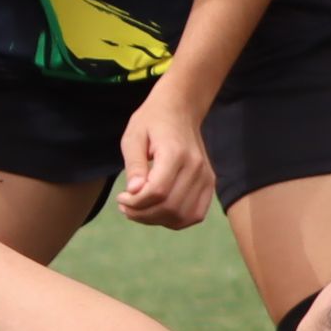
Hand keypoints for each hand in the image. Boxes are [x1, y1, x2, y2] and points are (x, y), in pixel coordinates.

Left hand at [115, 81, 216, 229]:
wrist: (180, 109)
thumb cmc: (152, 121)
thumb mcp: (133, 136)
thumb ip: (134, 165)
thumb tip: (134, 192)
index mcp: (175, 153)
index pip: (157, 191)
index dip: (136, 203)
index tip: (121, 197)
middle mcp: (196, 167)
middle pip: (169, 207)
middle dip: (142, 214)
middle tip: (125, 207)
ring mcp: (206, 177)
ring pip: (182, 216)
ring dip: (156, 220)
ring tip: (138, 210)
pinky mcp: (210, 184)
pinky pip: (195, 214)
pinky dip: (175, 220)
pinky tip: (158, 211)